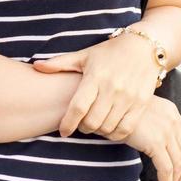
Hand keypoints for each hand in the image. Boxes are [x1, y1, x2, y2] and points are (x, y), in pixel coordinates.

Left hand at [33, 33, 162, 141]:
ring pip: (107, 127)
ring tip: (95, 124)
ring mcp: (128, 97)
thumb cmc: (110, 51)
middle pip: (92, 122)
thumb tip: (36, 66)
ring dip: (98, 131)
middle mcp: (112, 88)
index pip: (78, 107)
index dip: (68, 123)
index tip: (63, 131)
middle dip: (83, 128)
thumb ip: (60, 63)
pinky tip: (110, 127)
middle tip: (81, 124)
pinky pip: (125, 129)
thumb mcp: (85, 55)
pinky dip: (115, 133)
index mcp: (95, 76)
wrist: (144, 46)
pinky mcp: (142, 103)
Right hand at [123, 95, 180, 180]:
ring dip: (176, 180)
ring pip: (178, 163)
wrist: (109, 107)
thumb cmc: (120, 111)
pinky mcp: (155, 142)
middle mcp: (172, 120)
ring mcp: (166, 131)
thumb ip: (156, 123)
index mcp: (171, 111)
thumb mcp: (144, 111)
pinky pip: (166, 168)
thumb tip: (159, 145)